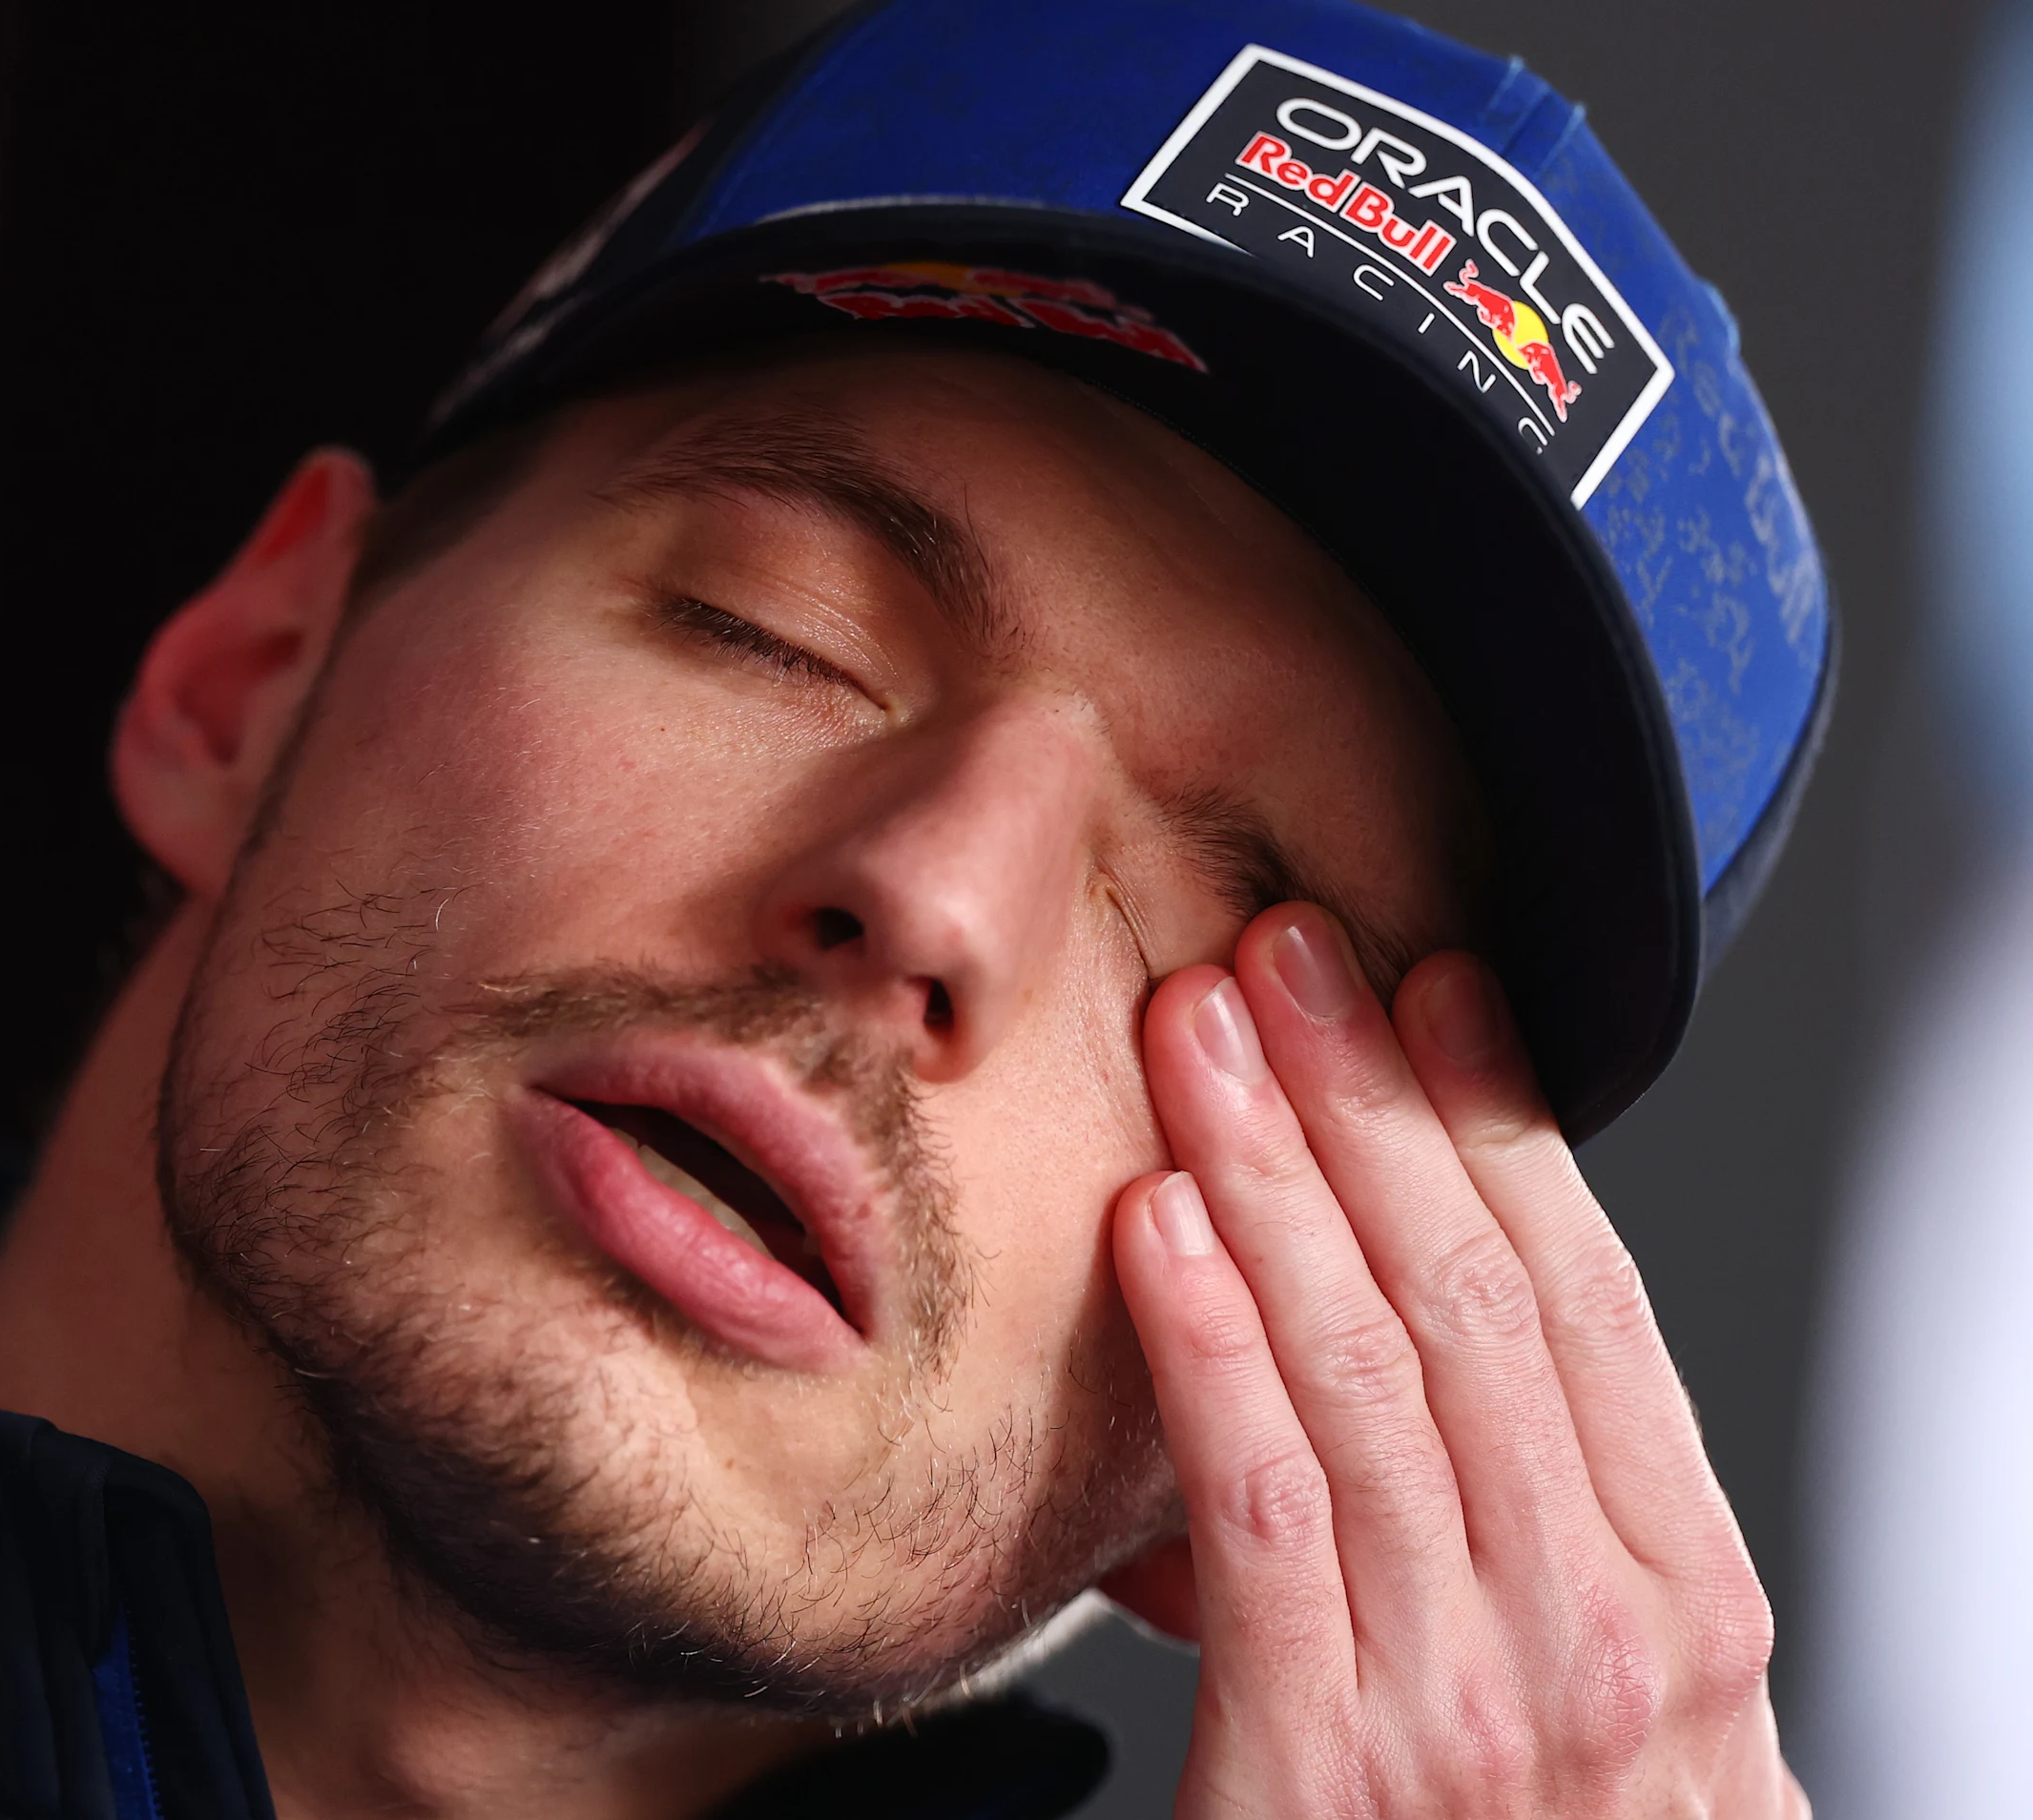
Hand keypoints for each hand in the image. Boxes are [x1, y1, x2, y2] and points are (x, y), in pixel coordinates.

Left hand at [1097, 904, 1804, 1817]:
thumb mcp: (1590, 1721)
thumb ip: (1502, 1551)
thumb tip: (1351, 1368)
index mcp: (1682, 1605)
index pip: (1587, 1308)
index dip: (1502, 1130)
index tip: (1430, 989)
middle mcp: (1603, 1637)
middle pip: (1478, 1303)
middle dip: (1372, 1101)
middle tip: (1284, 949)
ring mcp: (1476, 1704)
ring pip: (1373, 1374)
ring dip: (1276, 1173)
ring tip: (1199, 1029)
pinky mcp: (1332, 1771)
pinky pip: (1270, 1516)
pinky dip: (1215, 1352)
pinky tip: (1162, 1228)